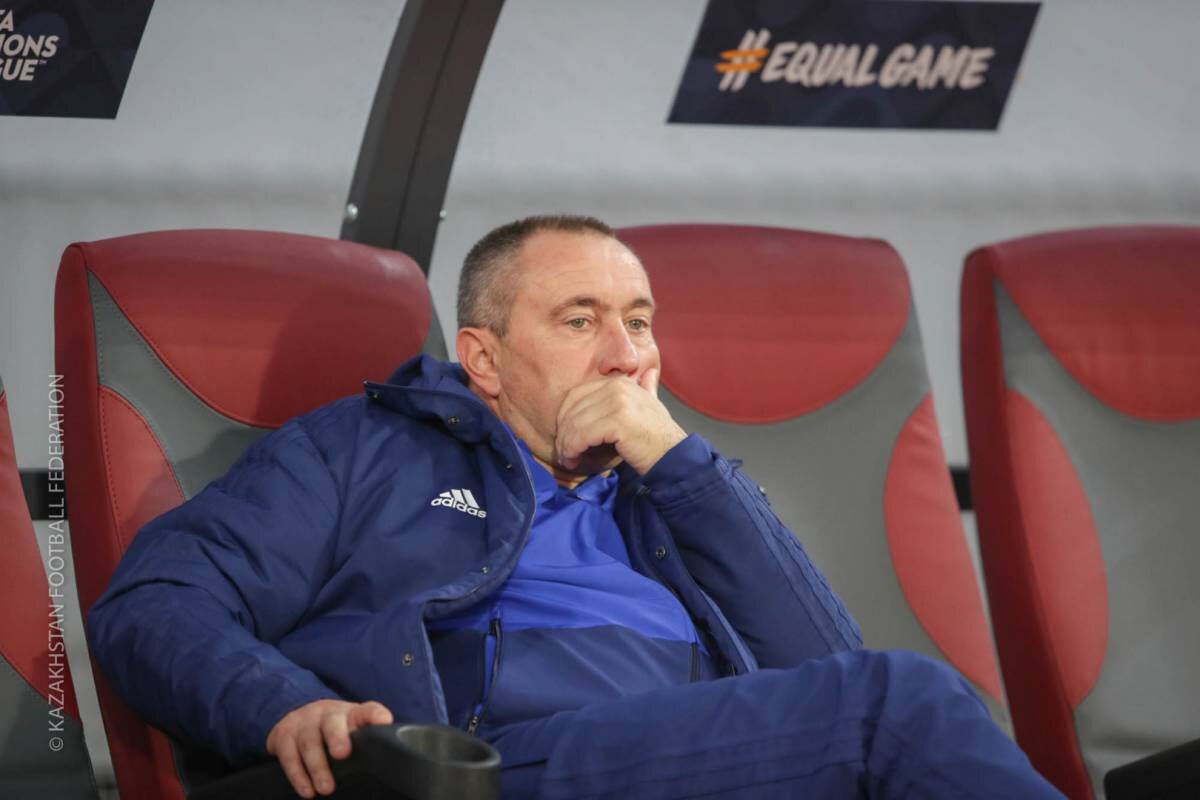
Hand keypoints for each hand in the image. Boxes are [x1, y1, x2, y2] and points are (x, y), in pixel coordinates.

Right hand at [265, 699, 392, 797]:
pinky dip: (298, 775)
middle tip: (343, 754)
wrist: (297, 717)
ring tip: (326, 788)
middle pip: (332, 722)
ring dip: (317, 767)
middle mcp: (327, 714)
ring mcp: (304, 723)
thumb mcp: (351, 730)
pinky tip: (306, 790)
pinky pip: (289, 756)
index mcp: (350, 713)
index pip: (367, 710)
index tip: (383, 722)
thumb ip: (367, 741)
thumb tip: (387, 766)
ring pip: (309, 742)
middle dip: (337, 736)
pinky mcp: (284, 735)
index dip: (375, 714)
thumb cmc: (333, 731)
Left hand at [554, 368, 686, 474]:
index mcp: (619, 382)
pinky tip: (574, 459)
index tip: (565, 437)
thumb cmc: (657, 437)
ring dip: (566, 444)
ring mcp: (618, 402)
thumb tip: (649, 373)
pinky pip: (582, 435)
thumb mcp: (650, 405)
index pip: (576, 394)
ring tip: (568, 459)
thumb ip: (645, 388)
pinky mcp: (617, 421)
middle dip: (563, 433)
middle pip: (572, 408)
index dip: (564, 417)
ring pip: (575, 423)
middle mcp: (617, 387)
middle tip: (563, 452)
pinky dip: (573, 449)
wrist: (672, 456)